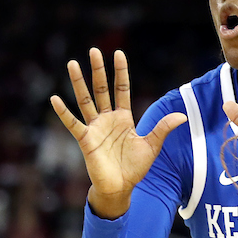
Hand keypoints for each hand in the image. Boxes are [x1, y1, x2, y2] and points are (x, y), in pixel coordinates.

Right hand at [51, 48, 186, 218]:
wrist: (121, 187)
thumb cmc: (135, 167)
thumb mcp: (152, 146)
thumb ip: (163, 129)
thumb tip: (182, 116)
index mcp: (124, 118)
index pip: (121, 89)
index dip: (120, 72)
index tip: (118, 54)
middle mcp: (107, 119)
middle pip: (101, 89)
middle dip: (98, 70)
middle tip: (94, 50)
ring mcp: (95, 128)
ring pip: (85, 100)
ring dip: (79, 83)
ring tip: (72, 63)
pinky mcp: (86, 140)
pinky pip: (72, 123)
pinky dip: (63, 112)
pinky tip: (54, 99)